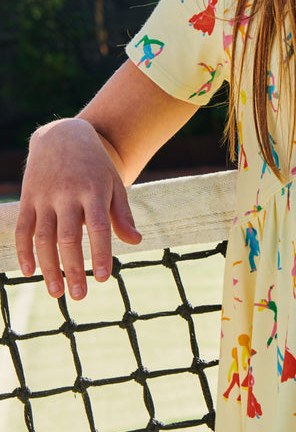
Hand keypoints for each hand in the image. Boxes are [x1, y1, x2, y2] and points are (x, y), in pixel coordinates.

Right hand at [14, 117, 140, 299]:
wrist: (63, 136)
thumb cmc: (95, 166)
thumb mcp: (114, 184)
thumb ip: (122, 214)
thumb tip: (135, 242)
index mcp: (93, 191)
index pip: (98, 227)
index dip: (101, 253)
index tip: (105, 278)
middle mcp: (67, 195)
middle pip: (68, 237)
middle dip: (74, 268)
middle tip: (80, 295)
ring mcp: (44, 197)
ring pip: (43, 237)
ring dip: (48, 267)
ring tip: (56, 292)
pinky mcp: (27, 199)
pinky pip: (23, 229)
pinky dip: (24, 251)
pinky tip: (28, 272)